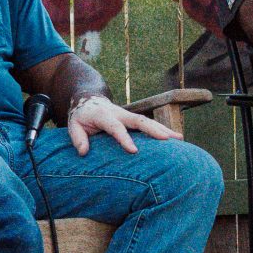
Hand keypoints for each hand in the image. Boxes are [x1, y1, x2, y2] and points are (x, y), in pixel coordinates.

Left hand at [63, 94, 177, 155]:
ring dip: (163, 129)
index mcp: (104, 115)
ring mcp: (128, 115)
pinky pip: (149, 124)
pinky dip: (162, 130)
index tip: (134, 151)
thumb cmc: (81, 116)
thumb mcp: (73, 125)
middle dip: (153, 129)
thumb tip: (84, 152)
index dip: (124, 138)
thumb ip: (78, 138)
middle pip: (139, 120)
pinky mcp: (133, 119)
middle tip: (167, 139)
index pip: (115, 127)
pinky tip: (176, 139)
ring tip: (179, 138)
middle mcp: (119, 113)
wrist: (89, 100)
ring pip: (148, 121)